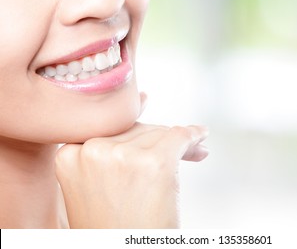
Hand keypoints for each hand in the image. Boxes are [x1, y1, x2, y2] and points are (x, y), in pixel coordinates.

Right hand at [55, 93, 208, 227]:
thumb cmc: (113, 225)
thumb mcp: (97, 182)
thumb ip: (113, 143)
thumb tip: (144, 97)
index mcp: (69, 154)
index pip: (110, 131)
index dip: (136, 137)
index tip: (153, 134)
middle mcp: (90, 150)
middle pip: (136, 130)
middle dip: (159, 141)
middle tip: (182, 152)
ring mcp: (121, 156)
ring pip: (158, 133)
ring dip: (176, 144)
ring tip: (191, 155)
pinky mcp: (154, 163)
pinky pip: (179, 137)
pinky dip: (194, 136)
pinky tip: (201, 138)